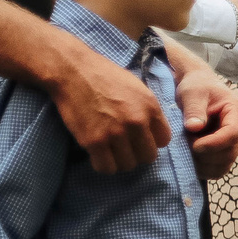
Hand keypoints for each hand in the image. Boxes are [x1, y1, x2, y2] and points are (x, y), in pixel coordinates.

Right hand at [49, 43, 169, 171]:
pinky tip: (99, 155)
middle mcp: (137, 122)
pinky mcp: (94, 141)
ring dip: (120, 160)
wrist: (73, 70)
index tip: (141, 137)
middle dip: (137, 153)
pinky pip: (106, 168)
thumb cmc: (105, 76)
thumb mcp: (138, 88)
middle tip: (125, 147)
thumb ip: (149, 110)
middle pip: (148, 156)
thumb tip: (155, 131)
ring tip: (111, 150)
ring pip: (128, 165)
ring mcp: (115, 133)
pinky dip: (103, 165)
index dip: (152, 141)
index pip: (164, 140)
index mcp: (151, 108)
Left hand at [171, 54, 237, 179]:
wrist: (197, 88)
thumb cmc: (196, 86)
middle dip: (206, 155)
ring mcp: (231, 143)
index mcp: (235, 112)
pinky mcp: (222, 151)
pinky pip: (217, 169)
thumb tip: (194, 128)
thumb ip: (194, 109)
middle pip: (229, 153)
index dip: (214, 144)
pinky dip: (203, 169)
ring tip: (188, 150)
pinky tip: (190, 159)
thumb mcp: (192, 92)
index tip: (194, 145)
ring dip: (204, 164)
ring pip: (224, 165)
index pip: (232, 134)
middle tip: (186, 145)